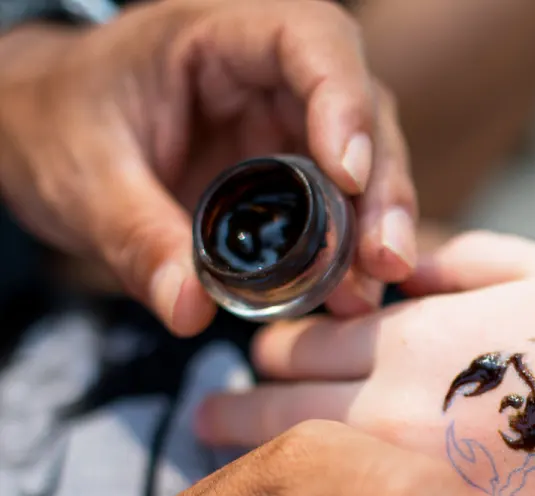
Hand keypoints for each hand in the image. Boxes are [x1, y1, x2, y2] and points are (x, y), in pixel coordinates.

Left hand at [0, 0, 415, 335]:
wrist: (46, 137)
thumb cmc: (57, 127)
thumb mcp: (84, 180)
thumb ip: (136, 239)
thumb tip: (191, 310)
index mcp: (215, 40)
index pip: (308, 40)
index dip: (343, 100)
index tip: (348, 176)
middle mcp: (265, 78)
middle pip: (360, 110)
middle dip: (381, 187)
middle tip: (383, 259)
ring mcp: (282, 128)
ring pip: (363, 162)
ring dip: (374, 228)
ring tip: (364, 293)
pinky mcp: (285, 175)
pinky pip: (334, 207)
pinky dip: (347, 252)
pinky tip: (348, 296)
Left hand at [196, 231, 534, 495]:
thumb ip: (452, 256)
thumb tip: (399, 259)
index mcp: (407, 340)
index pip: (290, 342)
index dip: (270, 347)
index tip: (260, 357)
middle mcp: (390, 409)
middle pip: (268, 407)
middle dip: (234, 406)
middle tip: (209, 416)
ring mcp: (407, 486)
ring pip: (292, 471)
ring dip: (259, 459)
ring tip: (237, 461)